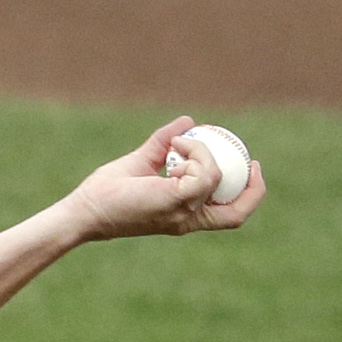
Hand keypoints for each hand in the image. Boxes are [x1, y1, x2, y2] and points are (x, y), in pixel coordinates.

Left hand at [56, 118, 265, 242]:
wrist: (87, 208)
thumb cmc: (108, 191)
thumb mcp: (142, 161)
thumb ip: (163, 143)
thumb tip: (187, 122)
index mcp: (185, 215)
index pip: (229, 214)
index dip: (248, 194)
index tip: (249, 167)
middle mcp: (188, 219)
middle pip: (237, 214)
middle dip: (254, 188)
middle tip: (252, 160)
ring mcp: (182, 213)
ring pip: (215, 178)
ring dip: (203, 152)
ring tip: (177, 143)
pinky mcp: (173, 201)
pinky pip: (201, 174)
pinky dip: (194, 153)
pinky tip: (174, 146)